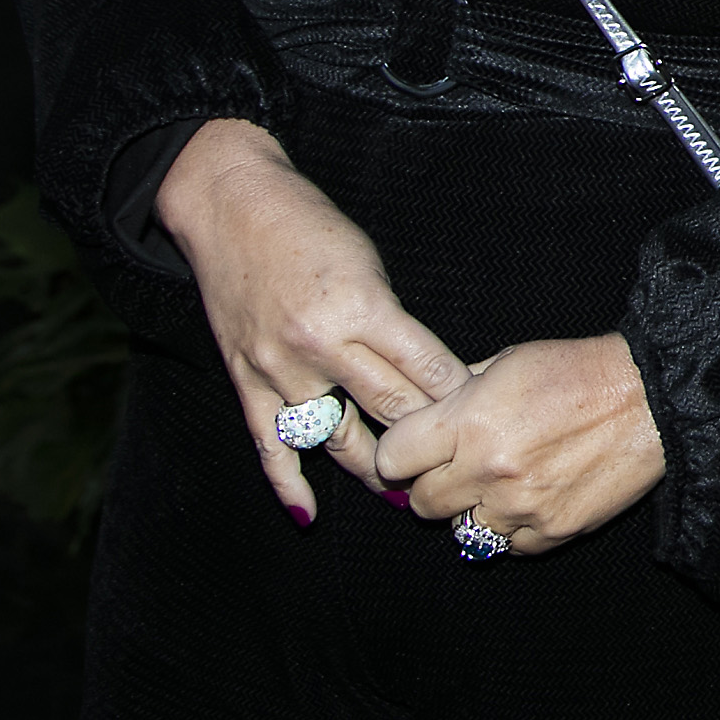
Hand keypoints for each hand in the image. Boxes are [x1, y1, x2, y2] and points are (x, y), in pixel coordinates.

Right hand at [157, 119, 468, 520]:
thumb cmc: (311, 229)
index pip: (425, 369)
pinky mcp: (244, 379)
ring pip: (336, 436)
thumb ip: (393, 323)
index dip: (460, 399)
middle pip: (390, 408)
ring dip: (374, 468)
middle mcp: (321, 343)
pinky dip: (289, 482)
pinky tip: (309, 512)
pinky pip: (269, 443)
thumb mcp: (369, 265)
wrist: (231, 207)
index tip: (487, 423)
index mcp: (362, 308)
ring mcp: (279, 366)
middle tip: (462, 466)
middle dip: (430, 438)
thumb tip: (428, 377)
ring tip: (407, 494)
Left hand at [371, 334, 666, 556]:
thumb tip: (423, 414)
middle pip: (422, 502)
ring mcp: (520, 506)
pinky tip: (534, 497)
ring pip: (462, 531)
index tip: (415, 451)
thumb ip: (458, 394)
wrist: (650, 399)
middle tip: (460, 467)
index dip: (402, 454)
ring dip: (475, 510)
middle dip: (435, 484)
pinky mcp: (552, 532)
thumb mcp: (507, 363)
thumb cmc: (579, 371)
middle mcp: (488, 470)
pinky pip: (510, 545)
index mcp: (469, 422)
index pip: (393, 459)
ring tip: (503, 482)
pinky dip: (515, 527)